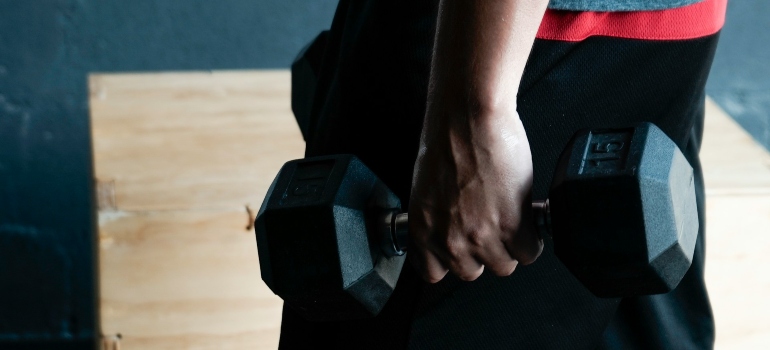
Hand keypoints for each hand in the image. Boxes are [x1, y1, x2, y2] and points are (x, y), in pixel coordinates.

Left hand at [407, 0, 547, 282]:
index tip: (461, 249)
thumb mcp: (428, 188)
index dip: (451, 260)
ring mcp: (481, 236)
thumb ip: (438, 217)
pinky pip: (529, 252)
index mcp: (422, 229)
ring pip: (504, 265)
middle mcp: (448, 239)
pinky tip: (527, 217)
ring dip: (510, 246)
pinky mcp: (512, 226)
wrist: (470, 116)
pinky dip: (532, 238)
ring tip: (510, 219)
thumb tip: (454, 228)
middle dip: (483, 252)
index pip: (433, 272)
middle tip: (491, 227)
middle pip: (472, 272)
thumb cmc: (447, 139)